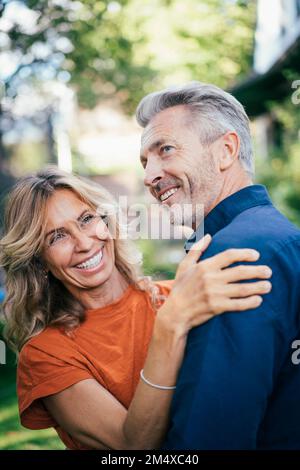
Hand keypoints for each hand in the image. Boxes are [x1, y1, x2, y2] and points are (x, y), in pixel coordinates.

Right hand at [157, 235, 271, 337]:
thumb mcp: (184, 266)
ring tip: (268, 286)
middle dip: (257, 271)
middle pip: (240, 272)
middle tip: (268, 271)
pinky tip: (258, 300)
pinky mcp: (217, 307)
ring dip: (258, 287)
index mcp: (204, 266)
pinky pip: (238, 304)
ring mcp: (214, 293)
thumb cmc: (180, 288)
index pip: (229, 255)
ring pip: (242, 288)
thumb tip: (208, 236)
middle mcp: (211, 278)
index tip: (256, 255)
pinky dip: (250, 302)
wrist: (175, 313)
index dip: (245, 253)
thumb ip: (196, 249)